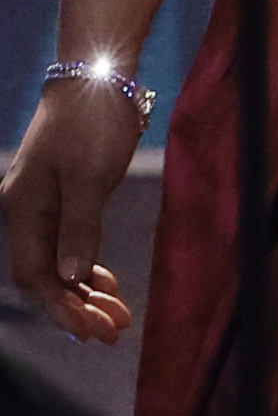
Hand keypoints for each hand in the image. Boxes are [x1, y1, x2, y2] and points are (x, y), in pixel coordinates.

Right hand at [4, 73, 144, 344]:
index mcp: (23, 210)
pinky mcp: (66, 198)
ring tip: (117, 319)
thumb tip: (70, 278)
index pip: (34, 276)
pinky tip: (107, 286)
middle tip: (112, 336)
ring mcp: (45, 206)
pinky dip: (88, 269)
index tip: (91, 333)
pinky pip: (70, 246)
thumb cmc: (91, 123)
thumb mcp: (89, 177)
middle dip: (76, 309)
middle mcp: (27, 213)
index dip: (61, 308)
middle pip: (44, 277)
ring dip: (85, 294)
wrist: (97, 79)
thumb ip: (80, 228)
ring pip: (58, 264)